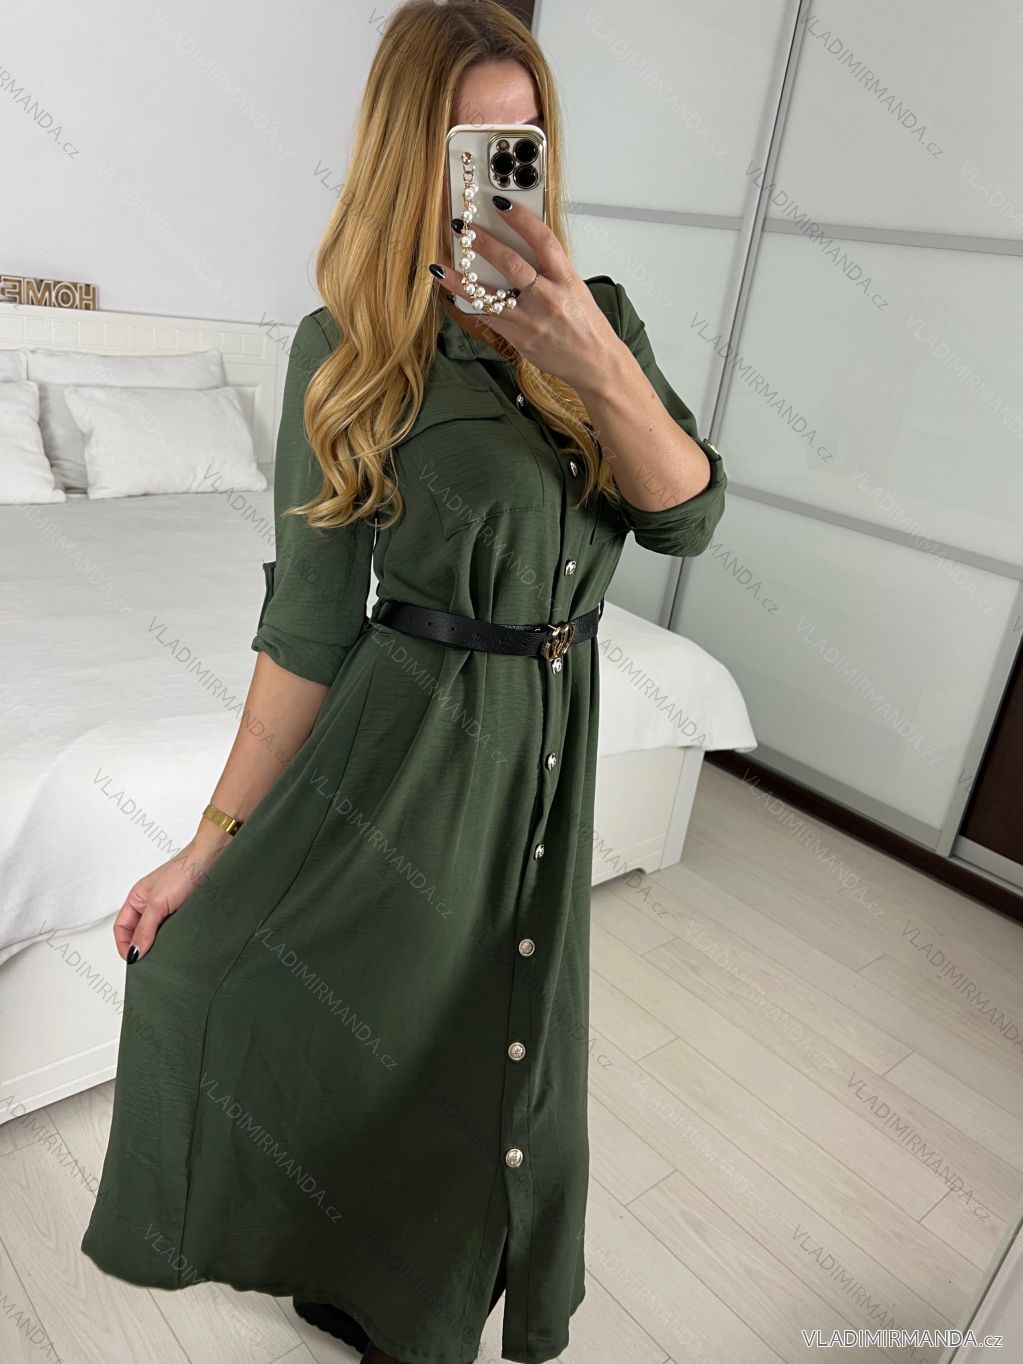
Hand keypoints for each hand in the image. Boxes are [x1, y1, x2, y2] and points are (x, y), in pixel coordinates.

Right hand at [113, 838, 225, 962]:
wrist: (212, 859)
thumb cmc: (184, 870)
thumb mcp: (158, 903)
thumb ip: (145, 929)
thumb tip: (134, 952)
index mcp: (136, 898)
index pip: (121, 928)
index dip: (123, 945)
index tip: (133, 960)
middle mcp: (150, 904)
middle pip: (137, 933)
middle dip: (140, 947)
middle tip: (147, 962)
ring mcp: (167, 909)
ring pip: (156, 934)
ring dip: (158, 944)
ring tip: (164, 954)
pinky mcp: (183, 912)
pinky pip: (172, 931)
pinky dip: (173, 939)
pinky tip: (177, 944)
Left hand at [431, 198, 625, 391]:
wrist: (594, 363)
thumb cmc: (585, 324)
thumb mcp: (574, 288)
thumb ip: (549, 270)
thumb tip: (522, 249)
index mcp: (565, 279)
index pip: (542, 240)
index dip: (520, 219)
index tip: (500, 204)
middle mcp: (548, 297)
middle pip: (511, 264)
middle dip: (483, 244)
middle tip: (462, 228)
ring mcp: (531, 320)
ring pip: (489, 296)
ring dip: (461, 280)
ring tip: (440, 267)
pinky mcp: (519, 338)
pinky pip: (489, 318)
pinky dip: (471, 305)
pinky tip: (454, 295)